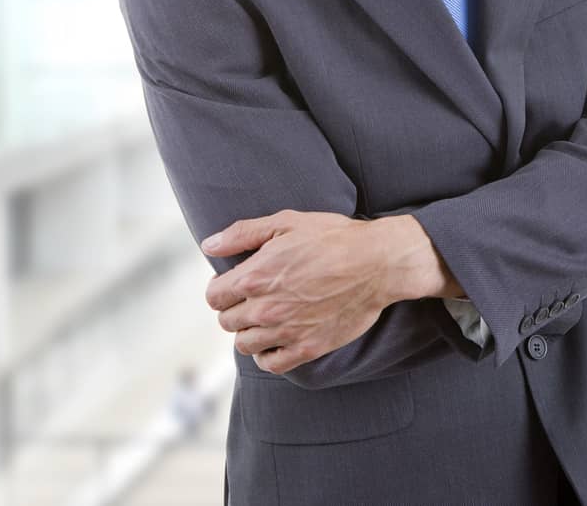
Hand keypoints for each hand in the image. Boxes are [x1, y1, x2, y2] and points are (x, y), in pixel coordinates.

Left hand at [201, 210, 392, 374]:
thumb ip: (242, 234)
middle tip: (254, 297)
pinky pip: (271, 363)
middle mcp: (265, 308)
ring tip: (265, 318)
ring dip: (249, 332)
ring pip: (244, 344)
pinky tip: (276, 339)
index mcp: (254, 277)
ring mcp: (286, 331)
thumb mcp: (285, 222)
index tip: (235, 283)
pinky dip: (267, 355)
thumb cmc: (332, 237)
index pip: (214, 296)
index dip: (221, 288)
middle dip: (235, 308)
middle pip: (227, 321)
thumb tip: (209, 245)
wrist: (377, 263)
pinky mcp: (307, 348)